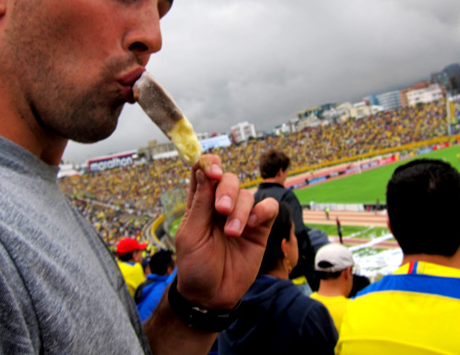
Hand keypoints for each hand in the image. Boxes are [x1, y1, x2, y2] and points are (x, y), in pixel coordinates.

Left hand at [174, 154, 277, 308]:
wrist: (212, 296)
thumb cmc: (195, 266)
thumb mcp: (191, 235)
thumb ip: (200, 204)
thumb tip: (202, 171)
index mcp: (199, 203)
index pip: (203, 171)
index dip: (208, 164)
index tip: (212, 172)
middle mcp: (220, 205)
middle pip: (228, 178)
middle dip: (227, 190)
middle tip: (221, 210)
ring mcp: (241, 215)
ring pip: (247, 194)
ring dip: (240, 211)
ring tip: (233, 234)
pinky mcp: (260, 228)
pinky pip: (268, 207)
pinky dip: (263, 211)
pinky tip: (253, 225)